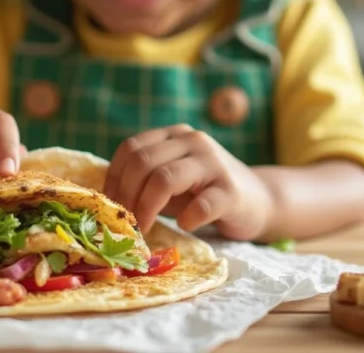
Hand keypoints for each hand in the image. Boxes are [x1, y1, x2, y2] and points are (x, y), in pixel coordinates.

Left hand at [103, 124, 271, 239]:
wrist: (259, 200)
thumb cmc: (204, 193)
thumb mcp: (172, 180)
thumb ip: (144, 181)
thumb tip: (104, 200)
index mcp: (174, 135)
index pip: (132, 148)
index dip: (114, 178)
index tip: (109, 206)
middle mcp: (193, 141)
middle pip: (143, 162)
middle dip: (127, 196)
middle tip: (125, 223)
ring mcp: (214, 163)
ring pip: (165, 179)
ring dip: (147, 209)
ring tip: (144, 229)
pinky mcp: (231, 190)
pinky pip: (200, 205)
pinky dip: (186, 219)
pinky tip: (186, 225)